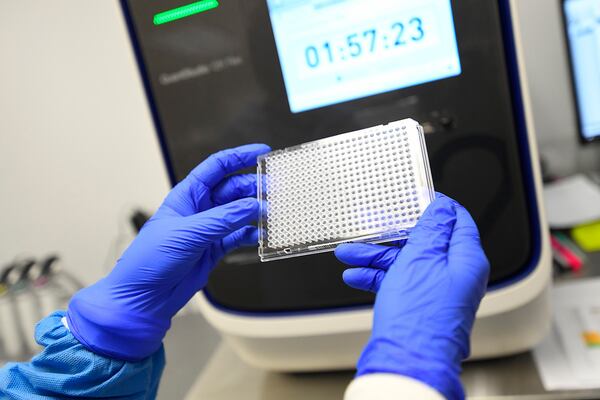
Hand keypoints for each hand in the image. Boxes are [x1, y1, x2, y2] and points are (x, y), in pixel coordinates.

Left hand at [67, 144, 270, 360]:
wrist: (144, 297)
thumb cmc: (150, 259)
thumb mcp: (188, 233)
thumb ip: (223, 219)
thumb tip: (253, 206)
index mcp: (187, 195)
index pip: (217, 167)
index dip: (240, 157)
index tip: (262, 153)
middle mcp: (199, 209)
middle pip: (233, 189)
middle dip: (253, 187)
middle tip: (274, 190)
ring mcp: (208, 229)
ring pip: (239, 212)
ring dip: (256, 211)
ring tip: (272, 212)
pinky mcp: (214, 249)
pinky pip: (239, 236)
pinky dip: (252, 234)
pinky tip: (263, 234)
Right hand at [335, 194, 489, 399]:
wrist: (406, 361)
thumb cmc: (419, 316)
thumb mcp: (422, 259)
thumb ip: (432, 229)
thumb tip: (443, 207)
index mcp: (465, 260)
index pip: (458, 222)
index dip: (437, 208)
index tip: (417, 197)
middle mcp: (454, 276)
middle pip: (423, 243)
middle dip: (391, 235)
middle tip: (371, 225)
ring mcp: (435, 292)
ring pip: (405, 263)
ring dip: (375, 256)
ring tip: (347, 254)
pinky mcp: (417, 305)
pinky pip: (397, 282)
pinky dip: (376, 277)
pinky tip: (355, 275)